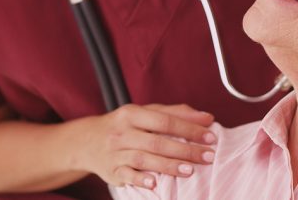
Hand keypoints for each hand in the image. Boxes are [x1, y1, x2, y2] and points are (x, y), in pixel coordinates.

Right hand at [80, 103, 216, 189]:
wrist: (87, 141)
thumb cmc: (125, 125)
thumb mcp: (146, 113)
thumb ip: (176, 113)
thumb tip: (207, 118)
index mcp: (132, 113)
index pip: (165, 120)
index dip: (189, 129)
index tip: (210, 137)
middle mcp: (122, 132)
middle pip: (157, 141)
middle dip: (185, 150)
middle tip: (207, 156)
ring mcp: (115, 152)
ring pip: (143, 159)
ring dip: (168, 165)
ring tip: (189, 171)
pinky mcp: (111, 170)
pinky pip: (126, 175)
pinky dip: (140, 179)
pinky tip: (154, 184)